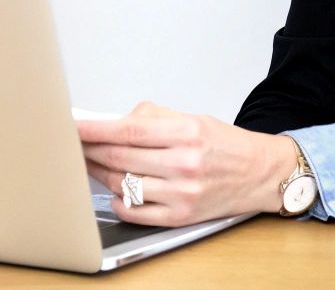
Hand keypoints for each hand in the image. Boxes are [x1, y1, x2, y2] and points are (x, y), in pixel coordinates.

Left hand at [76, 101, 303, 226]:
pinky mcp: (181, 217)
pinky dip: (119, 201)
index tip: (74, 126)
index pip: (128, 130)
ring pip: (124, 184)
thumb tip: (113, 121)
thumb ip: (152, 118)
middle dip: (90, 150)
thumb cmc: (226, 145)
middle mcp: (185, 164)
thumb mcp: (193, 118)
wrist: (260, 174)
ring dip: (101, 173)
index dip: (95, 129)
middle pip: (121, 157)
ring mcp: (182, 194)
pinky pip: (136, 212)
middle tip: (74, 144)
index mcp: (187, 133)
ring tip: (93, 163)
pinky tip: (116, 189)